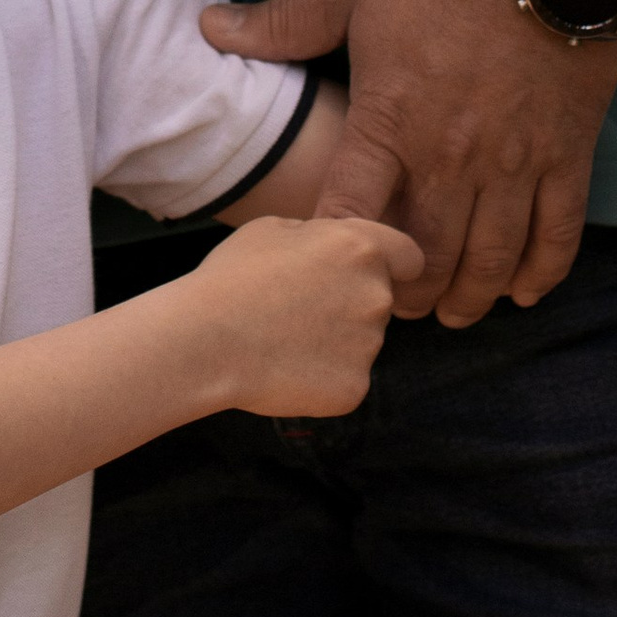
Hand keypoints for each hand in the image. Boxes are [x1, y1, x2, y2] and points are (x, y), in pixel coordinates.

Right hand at [178, 211, 423, 416]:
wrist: (207, 340)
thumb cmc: (234, 275)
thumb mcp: (274, 227)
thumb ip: (318, 234)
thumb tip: (330, 245)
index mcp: (362, 249)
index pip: (410, 256)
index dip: (392, 264)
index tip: (369, 273)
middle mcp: (377, 296)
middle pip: (379, 300)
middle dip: (351, 302)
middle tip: (300, 308)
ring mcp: (369, 347)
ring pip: (361, 341)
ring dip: (336, 339)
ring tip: (283, 338)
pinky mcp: (354, 389)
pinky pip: (345, 377)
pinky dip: (322, 375)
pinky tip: (284, 367)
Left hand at [204, 0, 616, 328]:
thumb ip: (284, 23)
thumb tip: (208, 27)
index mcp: (389, 120)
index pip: (349, 215)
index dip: (336, 255)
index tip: (329, 269)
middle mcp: (450, 156)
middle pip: (425, 256)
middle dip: (407, 291)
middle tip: (393, 302)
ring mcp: (513, 161)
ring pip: (489, 258)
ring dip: (469, 296)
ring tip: (453, 310)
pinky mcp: (566, 153)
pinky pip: (557, 233)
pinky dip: (540, 271)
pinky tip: (522, 291)